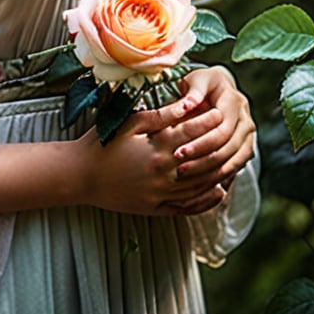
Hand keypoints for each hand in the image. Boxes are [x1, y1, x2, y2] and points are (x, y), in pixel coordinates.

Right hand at [74, 98, 231, 216]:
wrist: (80, 176)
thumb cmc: (102, 144)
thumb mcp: (129, 123)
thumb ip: (159, 116)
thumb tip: (186, 105)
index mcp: (157, 148)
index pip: (192, 133)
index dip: (208, 121)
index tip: (220, 111)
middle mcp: (163, 173)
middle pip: (202, 160)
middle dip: (219, 146)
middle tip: (232, 134)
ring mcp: (160, 194)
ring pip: (199, 185)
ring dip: (218, 173)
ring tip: (232, 160)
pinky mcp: (155, 209)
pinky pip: (187, 207)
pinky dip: (205, 201)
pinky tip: (217, 191)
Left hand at [169, 67, 255, 196]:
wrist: (218, 89)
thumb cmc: (201, 84)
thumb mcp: (195, 80)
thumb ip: (192, 91)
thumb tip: (187, 105)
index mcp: (234, 101)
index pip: (221, 129)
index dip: (200, 143)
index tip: (177, 152)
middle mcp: (246, 119)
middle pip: (228, 147)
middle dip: (203, 160)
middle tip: (179, 170)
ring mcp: (249, 135)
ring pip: (234, 160)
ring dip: (210, 172)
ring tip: (186, 178)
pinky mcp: (246, 148)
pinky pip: (236, 166)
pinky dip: (218, 176)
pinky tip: (199, 183)